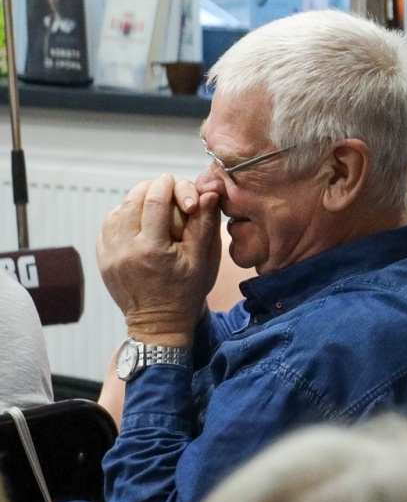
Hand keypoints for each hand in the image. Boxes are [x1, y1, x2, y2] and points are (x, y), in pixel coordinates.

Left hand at [96, 173, 220, 347]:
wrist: (159, 323)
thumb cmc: (187, 292)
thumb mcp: (203, 260)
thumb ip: (204, 224)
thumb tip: (208, 194)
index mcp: (153, 249)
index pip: (154, 202)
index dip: (164, 186)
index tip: (170, 179)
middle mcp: (126, 250)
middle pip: (132, 202)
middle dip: (148, 188)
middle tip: (161, 185)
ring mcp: (110, 256)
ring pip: (116, 212)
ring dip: (132, 201)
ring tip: (148, 201)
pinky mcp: (103, 260)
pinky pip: (106, 228)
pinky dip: (120, 217)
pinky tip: (134, 218)